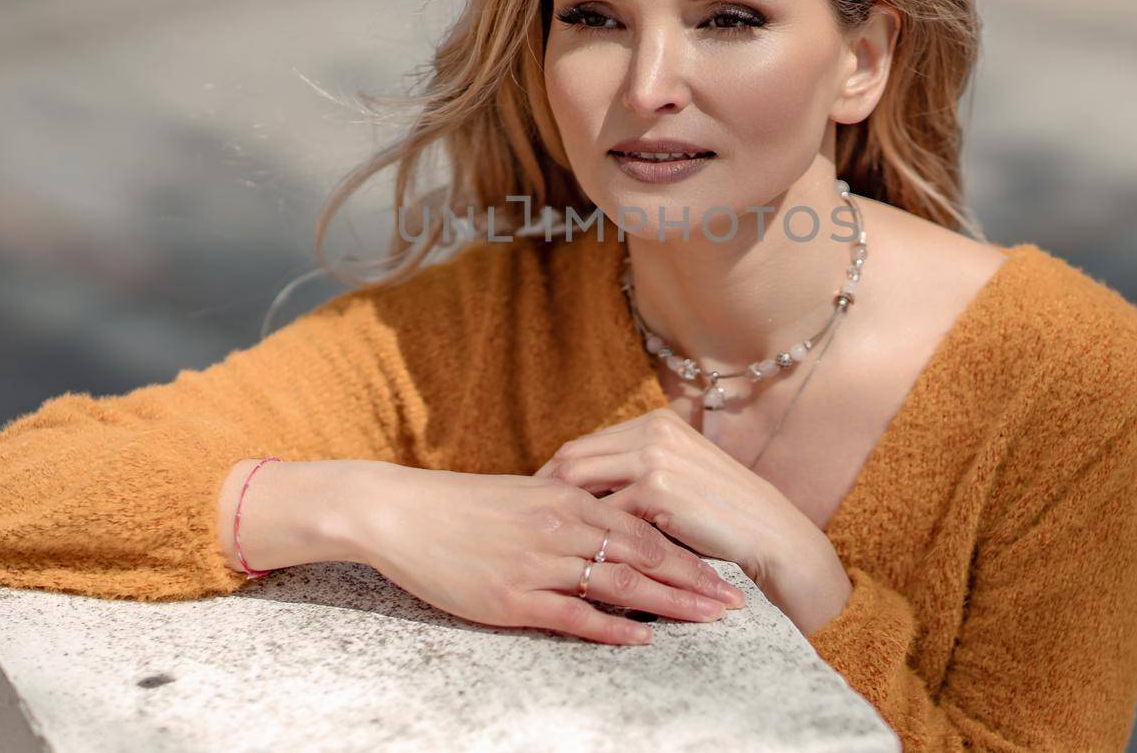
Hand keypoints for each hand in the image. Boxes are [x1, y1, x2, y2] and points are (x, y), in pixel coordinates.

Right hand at [360, 463, 746, 645]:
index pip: (645, 529)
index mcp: (568, 498)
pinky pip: (573, 616)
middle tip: (734, 606)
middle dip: (694, 585)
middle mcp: (561, 527)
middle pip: (645, 558)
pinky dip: (611, 630)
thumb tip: (610, 528)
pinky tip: (641, 641)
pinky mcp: (512, 597)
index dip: (688, 556)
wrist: (401, 511)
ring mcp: (538, 563)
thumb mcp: (525, 494)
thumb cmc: (462, 504)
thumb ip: (570, 509)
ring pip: (620, 587)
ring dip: (669, 608)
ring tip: (706, 623)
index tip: (723, 575)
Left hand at [533, 408, 812, 588]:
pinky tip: (575, 559)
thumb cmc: (725, 514)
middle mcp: (653, 431)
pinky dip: (588, 541)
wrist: (771, 534)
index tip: (534, 504)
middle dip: (544, 495)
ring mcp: (654, 457)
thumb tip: (581, 487)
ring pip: (579, 486)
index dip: (555, 476)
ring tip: (540, 542)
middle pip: (572, 459)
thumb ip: (638, 470)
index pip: (585, 445)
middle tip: (524, 526)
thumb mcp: (681, 475)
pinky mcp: (657, 490)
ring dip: (558, 517)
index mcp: (657, 422)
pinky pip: (604, 516)